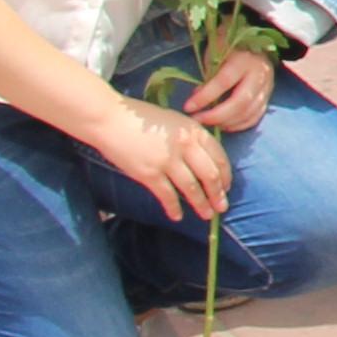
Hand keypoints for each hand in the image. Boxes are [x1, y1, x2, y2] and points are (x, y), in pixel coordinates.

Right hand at [92, 94, 233, 221]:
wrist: (110, 119)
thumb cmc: (141, 119)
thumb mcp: (175, 121)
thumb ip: (191, 138)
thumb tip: (204, 159)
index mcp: (194, 131)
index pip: (219, 157)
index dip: (225, 176)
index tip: (226, 188)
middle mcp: (185, 146)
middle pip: (209, 175)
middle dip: (217, 194)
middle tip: (222, 207)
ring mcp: (167, 161)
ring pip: (191, 188)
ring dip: (201, 204)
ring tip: (206, 215)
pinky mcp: (149, 173)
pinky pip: (167, 195)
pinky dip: (174, 208)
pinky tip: (177, 216)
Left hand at [179, 49, 278, 133]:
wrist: (254, 45)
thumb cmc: (229, 49)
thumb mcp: (215, 55)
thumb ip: (208, 77)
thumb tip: (197, 100)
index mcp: (244, 60)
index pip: (224, 82)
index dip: (205, 97)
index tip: (188, 107)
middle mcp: (260, 74)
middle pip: (241, 102)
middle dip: (217, 115)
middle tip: (197, 120)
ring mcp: (267, 87)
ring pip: (249, 113)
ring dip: (226, 122)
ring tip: (208, 123)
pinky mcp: (268, 97)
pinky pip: (255, 117)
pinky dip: (239, 125)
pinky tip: (224, 125)